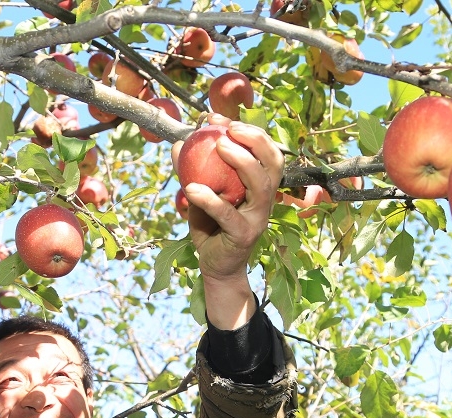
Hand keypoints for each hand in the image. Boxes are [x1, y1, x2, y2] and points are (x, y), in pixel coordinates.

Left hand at [177, 116, 282, 282]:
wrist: (215, 266)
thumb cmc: (211, 227)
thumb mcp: (200, 194)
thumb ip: (192, 170)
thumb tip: (177, 143)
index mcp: (259, 185)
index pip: (264, 151)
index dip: (247, 130)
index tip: (216, 117)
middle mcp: (264, 199)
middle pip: (274, 163)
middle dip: (255, 139)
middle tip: (228, 128)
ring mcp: (257, 217)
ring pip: (260, 185)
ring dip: (242, 161)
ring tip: (218, 146)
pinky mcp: (244, 235)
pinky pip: (228, 214)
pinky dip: (210, 199)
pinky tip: (191, 188)